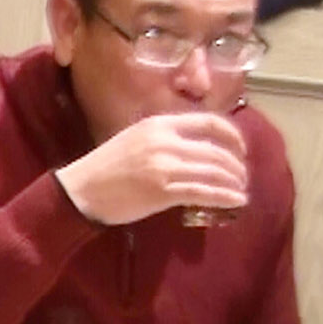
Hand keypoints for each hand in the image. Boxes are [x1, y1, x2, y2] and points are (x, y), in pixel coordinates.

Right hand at [54, 112, 248, 226]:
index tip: (241, 149)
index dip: (233, 135)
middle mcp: (165, 141)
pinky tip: (236, 201)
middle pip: (216, 150)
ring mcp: (164, 166)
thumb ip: (165, 138)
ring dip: (233, 182)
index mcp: (159, 124)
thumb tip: (198, 147)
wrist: (81, 191)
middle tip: (242, 177)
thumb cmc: (106, 167)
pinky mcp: (162, 191)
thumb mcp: (136, 139)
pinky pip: (203, 192)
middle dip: (236, 166)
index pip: (210, 122)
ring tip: (241, 191)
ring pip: (214, 172)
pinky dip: (225, 197)